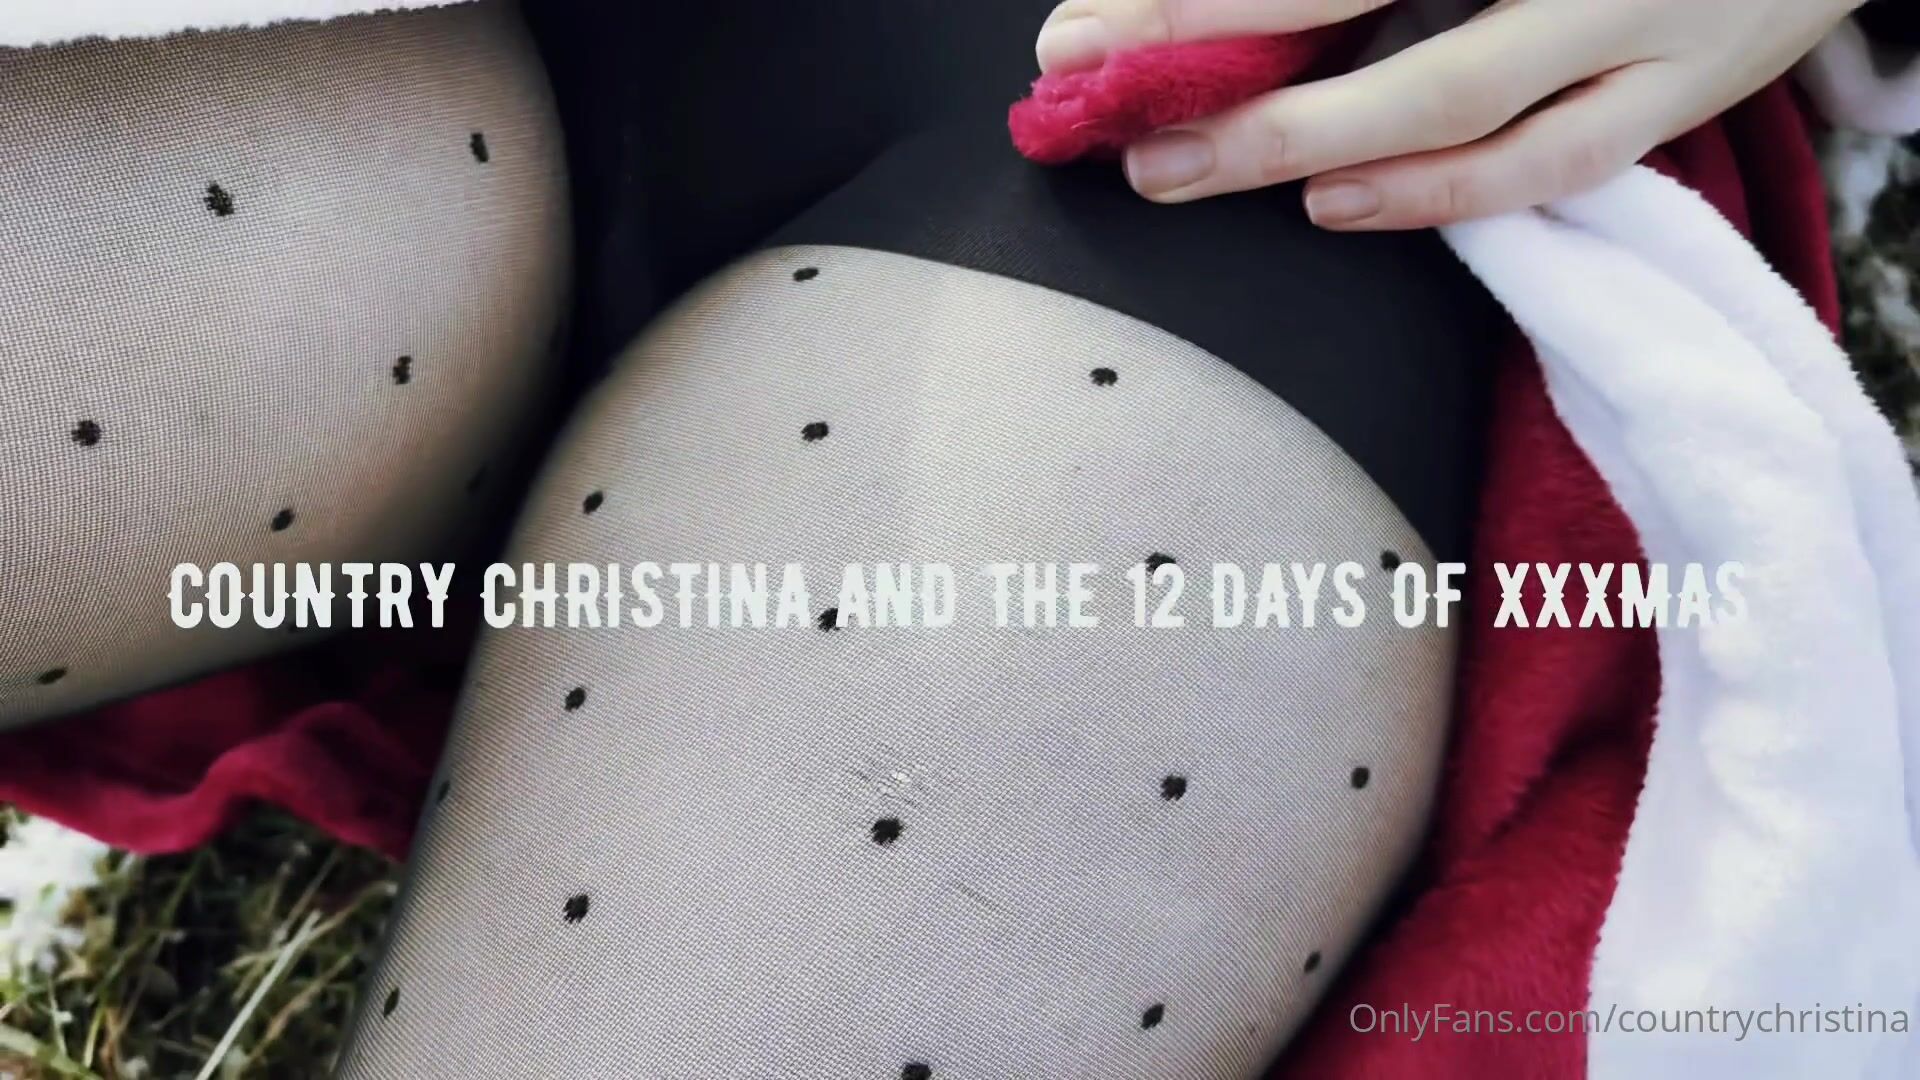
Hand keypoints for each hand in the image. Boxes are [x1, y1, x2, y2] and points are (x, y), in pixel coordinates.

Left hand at [1035, 0, 1862, 228]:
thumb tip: (1211, 9)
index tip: (1081, 34)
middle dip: (1211, 46)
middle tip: (1095, 97)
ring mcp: (1635, 20)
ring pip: (1459, 95)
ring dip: (1307, 139)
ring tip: (1184, 171)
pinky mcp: (1681, 96)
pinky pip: (1552, 161)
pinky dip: (1442, 191)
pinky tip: (1337, 205)